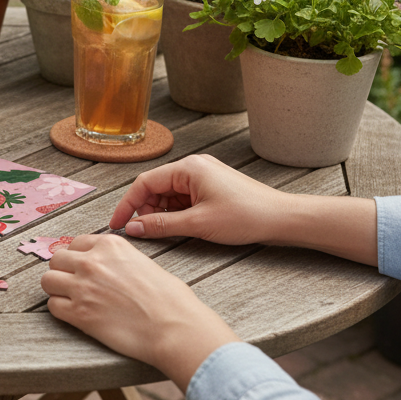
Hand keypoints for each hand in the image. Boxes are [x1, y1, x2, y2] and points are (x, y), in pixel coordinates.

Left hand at [41, 233, 238, 390]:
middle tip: (75, 285)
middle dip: (63, 272)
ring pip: (48, 281)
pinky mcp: (79, 314)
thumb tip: (107, 267)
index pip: (76, 243)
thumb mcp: (144, 263)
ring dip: (57, 290)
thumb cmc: (170, 299)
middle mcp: (92, 262)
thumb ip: (118, 260)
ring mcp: (83, 287)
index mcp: (110, 245)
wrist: (174, 327)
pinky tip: (76, 315)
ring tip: (72, 300)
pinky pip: (53, 306)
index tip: (82, 268)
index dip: (78, 258)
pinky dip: (61, 311)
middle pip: (57, 260)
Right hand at [109, 154, 288, 244]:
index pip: (144, 183)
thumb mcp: (197, 224)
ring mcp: (203, 177)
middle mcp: (193, 167)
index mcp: (188, 168)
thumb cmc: (246, 216)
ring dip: (162, 213)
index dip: (127, 205)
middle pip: (155, 188)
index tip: (118, 224)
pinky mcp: (211, 187)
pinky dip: (176, 213)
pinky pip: (183, 199)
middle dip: (146, 210)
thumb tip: (134, 228)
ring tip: (166, 231)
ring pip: (168, 195)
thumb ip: (161, 225)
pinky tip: (181, 227)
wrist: (282, 219)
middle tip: (144, 232)